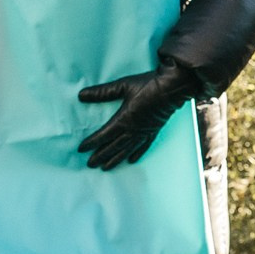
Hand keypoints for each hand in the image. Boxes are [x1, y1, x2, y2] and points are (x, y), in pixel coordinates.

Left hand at [77, 59, 198, 170]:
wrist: (173, 87)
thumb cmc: (147, 85)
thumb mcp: (122, 86)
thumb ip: (102, 92)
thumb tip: (81, 95)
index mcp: (124, 119)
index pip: (104, 135)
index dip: (92, 142)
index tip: (81, 149)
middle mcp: (133, 130)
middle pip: (114, 146)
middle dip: (101, 155)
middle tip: (90, 164)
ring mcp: (144, 132)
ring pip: (126, 150)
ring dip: (115, 159)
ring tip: (105, 168)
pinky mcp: (153, 131)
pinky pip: (143, 146)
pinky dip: (136, 154)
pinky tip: (130, 161)